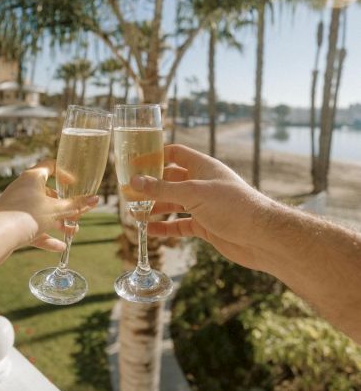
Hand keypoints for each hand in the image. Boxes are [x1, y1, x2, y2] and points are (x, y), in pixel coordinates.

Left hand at [0, 159, 97, 257]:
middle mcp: (23, 189)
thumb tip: (96, 199)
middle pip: (48, 194)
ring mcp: (17, 206)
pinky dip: (46, 236)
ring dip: (58, 222)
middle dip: (65, 206)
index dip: (64, 173)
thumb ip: (77, 205)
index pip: (50, 166)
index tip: (74, 184)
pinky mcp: (13, 223)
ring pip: (42, 212)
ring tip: (72, 232)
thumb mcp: (57, 210)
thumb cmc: (26, 215)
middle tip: (78, 215)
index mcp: (32, 178)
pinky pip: (33, 227)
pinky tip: (60, 247)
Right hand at [131, 144, 276, 271]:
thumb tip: (134, 181)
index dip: (155, 156)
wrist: (262, 237)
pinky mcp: (204, 226)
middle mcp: (201, 184)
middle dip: (150, 186)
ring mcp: (203, 205)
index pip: (175, 153)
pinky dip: (165, 227)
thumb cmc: (232, 206)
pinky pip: (179, 224)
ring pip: (172, 203)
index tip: (134, 163)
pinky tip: (149, 230)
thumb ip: (162, 188)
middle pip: (170, 180)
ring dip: (154, 207)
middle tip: (128, 192)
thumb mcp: (193, 193)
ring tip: (133, 212)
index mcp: (202, 167)